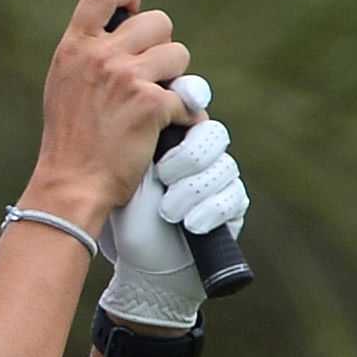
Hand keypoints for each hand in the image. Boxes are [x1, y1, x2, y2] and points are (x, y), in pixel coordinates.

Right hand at [24, 0, 192, 230]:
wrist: (71, 184)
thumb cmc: (71, 142)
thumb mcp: (65, 84)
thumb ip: (90, 55)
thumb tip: (127, 33)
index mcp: (75, 47)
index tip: (135, 10)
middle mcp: (100, 56)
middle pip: (158, 22)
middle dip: (162, 48)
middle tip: (152, 76)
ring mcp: (127, 78)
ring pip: (179, 55)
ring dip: (176, 80)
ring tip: (157, 104)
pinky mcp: (151, 104)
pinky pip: (187, 98)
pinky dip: (184, 116)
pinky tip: (168, 130)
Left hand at [97, 82, 246, 331]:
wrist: (140, 267)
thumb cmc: (125, 218)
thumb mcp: (124, 170)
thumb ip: (138, 131)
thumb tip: (145, 89)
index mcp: (170, 135)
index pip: (191, 102)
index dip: (191, 96)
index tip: (185, 99)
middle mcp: (198, 153)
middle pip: (212, 132)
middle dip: (189, 154)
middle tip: (164, 174)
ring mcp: (218, 179)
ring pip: (224, 166)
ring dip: (193, 189)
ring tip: (168, 211)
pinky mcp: (233, 207)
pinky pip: (233, 198)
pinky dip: (208, 211)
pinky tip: (189, 224)